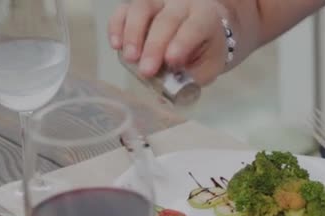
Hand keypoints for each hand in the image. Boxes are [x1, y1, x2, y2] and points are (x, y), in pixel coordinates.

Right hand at [109, 0, 227, 84]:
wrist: (203, 26)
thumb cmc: (205, 48)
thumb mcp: (209, 66)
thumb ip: (191, 78)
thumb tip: (164, 96)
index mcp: (204, 17)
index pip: (194, 27)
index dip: (182, 43)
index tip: (171, 61)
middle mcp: (182, 3)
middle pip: (166, 20)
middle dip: (154, 46)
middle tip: (146, 71)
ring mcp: (160, 1)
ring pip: (143, 8)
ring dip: (133, 34)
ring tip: (129, 58)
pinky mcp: (140, 3)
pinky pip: (124, 9)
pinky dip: (117, 26)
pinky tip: (116, 45)